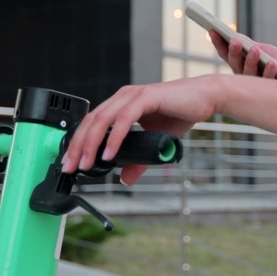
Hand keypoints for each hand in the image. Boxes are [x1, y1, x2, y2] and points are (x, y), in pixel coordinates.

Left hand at [61, 76, 219, 184]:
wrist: (205, 98)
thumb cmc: (180, 114)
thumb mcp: (154, 143)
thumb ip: (138, 160)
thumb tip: (125, 180)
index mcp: (120, 104)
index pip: (91, 123)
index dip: (78, 143)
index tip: (71, 163)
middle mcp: (122, 97)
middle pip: (91, 122)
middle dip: (78, 146)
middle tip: (71, 167)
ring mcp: (133, 96)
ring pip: (103, 120)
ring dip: (92, 143)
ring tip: (86, 163)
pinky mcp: (146, 97)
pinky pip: (124, 119)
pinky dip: (114, 138)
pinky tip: (109, 153)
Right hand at [210, 31, 276, 82]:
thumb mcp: (265, 51)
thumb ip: (251, 46)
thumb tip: (235, 36)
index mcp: (241, 64)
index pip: (226, 54)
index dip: (219, 43)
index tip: (213, 30)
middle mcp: (244, 76)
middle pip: (234, 64)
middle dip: (233, 51)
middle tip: (234, 40)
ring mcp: (255, 86)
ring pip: (247, 74)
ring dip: (251, 60)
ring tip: (255, 49)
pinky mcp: (268, 92)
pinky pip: (266, 81)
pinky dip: (269, 71)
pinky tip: (272, 63)